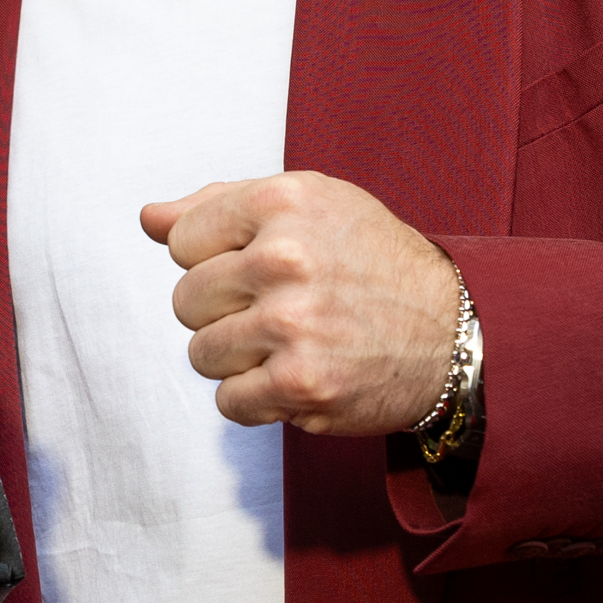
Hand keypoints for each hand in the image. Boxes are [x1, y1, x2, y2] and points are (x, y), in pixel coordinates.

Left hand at [140, 170, 454, 436]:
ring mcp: (291, 324)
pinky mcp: (300, 383)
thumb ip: (220, 207)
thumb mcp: (310, 206)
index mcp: (282, 202)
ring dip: (238, 358)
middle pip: (185, 299)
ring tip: (291, 343)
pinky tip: (298, 375)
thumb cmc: (373, 263)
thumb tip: (149, 218)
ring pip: (201, 352)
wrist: (454, 332)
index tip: (261, 267)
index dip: (215, 259)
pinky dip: (257, 399)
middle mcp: (284, 257)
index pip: (181, 240)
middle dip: (224, 311)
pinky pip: (228, 401)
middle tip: (281, 309)